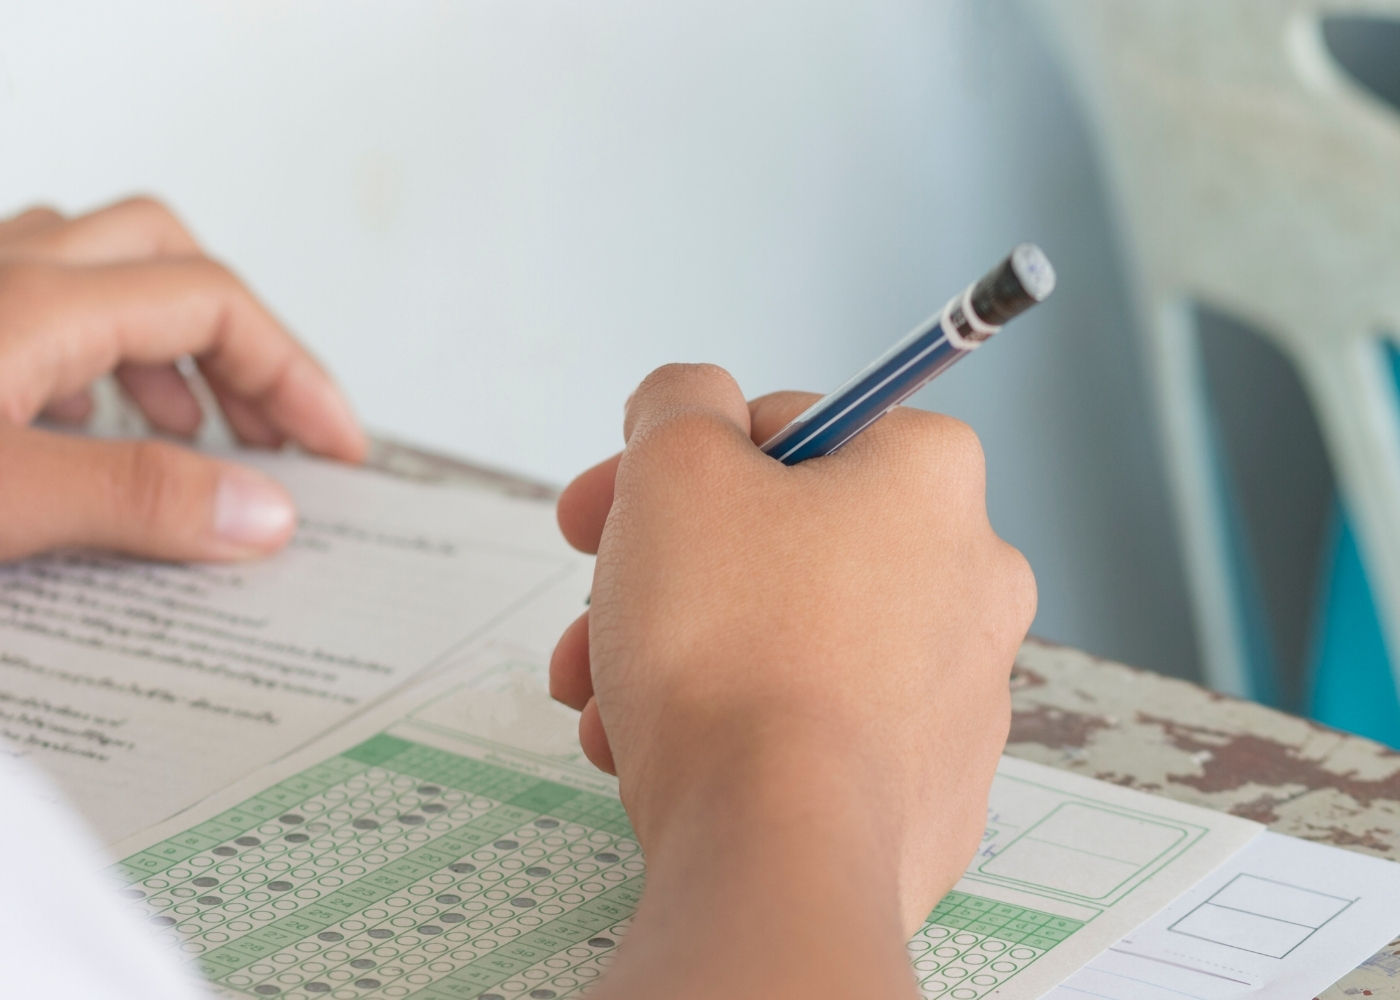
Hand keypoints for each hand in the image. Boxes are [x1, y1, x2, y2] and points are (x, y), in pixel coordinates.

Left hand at [0, 198, 364, 562]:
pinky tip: (80, 421)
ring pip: (93, 275)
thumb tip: (261, 509)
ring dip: (166, 345)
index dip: (292, 373)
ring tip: (193, 431)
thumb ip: (133, 498)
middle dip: (240, 341)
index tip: (333, 445)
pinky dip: (90, 358)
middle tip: (275, 430)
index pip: (213, 302)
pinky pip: (32, 312)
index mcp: (31, 301)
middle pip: (164, 256)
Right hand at [551, 365, 1035, 998]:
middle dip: (663, 570)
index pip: (787, 429)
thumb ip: (679, 399)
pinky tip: (655, 752)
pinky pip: (813, 728)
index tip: (601, 509)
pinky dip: (734, 726)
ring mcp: (960, 694)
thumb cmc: (730, 640)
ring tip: (602, 697)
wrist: (776, 848)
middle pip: (782, 542)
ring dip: (679, 650)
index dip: (674, 460)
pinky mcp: (932, 789)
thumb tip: (691, 402)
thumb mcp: (674, 464)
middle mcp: (973, 578)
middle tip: (592, 603)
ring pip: (786, 639)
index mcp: (931, 478)